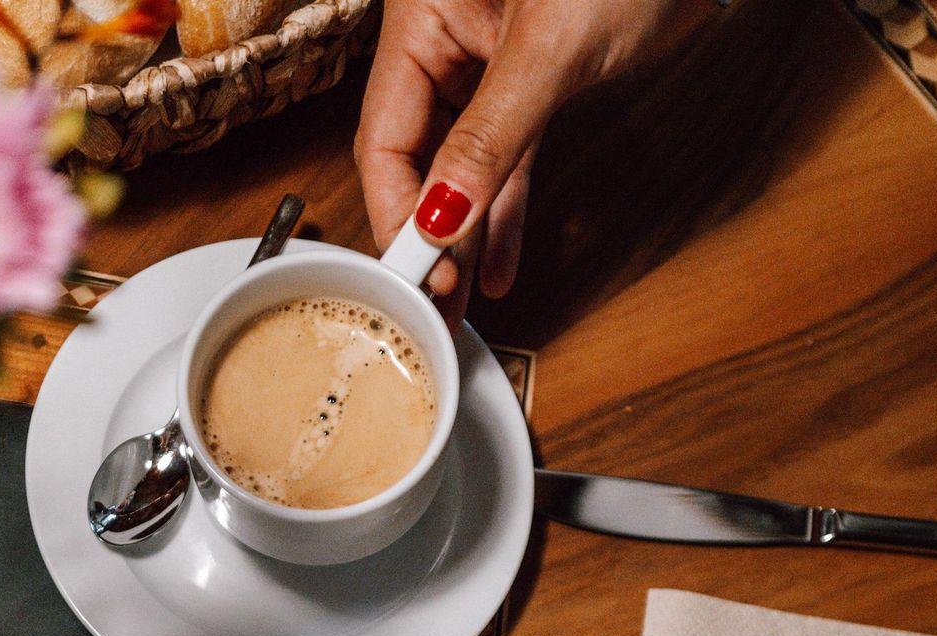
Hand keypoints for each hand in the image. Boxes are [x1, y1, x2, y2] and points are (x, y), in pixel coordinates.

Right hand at [354, 0, 680, 321]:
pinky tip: (498, 264)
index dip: (398, 211)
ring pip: (458, 166)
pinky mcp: (532, 80)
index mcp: (422, 15)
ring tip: (458, 305)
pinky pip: (504, 157)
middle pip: (412, 156)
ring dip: (461, 236)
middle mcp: (444, 39)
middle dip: (424, 237)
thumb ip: (492, 135)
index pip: (384, 135)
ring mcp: (485, 61)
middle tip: (432, 306)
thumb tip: (442, 217)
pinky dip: (501, 209)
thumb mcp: (552, 47)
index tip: (419, 274)